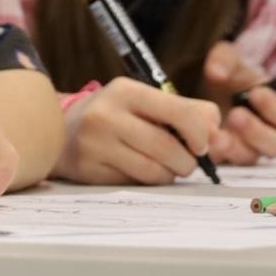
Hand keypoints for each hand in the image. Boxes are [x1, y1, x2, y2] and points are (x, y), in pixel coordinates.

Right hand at [53, 77, 219, 184]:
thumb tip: (216, 131)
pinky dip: (146, 182)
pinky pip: (134, 184)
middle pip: (168, 148)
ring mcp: (95, 144)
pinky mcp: (89, 170)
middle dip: (187, 162)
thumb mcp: (145, 101)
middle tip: (185, 162)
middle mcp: (106, 115)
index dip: (200, 134)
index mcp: (125, 91)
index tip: (202, 145)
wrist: (60, 130)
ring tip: (164, 167)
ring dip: (169, 175)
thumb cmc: (114, 115)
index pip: (180, 113)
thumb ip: (186, 110)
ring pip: (154, 172)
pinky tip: (139, 171)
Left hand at [199, 42, 275, 165]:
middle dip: (257, 132)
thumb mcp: (228, 60)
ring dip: (234, 148)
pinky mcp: (226, 158)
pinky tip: (202, 145)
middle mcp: (271, 136)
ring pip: (251, 158)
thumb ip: (225, 60)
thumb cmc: (228, 75)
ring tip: (214, 135)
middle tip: (236, 115)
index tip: (255, 93)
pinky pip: (225, 163)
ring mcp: (249, 150)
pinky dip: (214, 155)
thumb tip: (216, 71)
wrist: (204, 91)